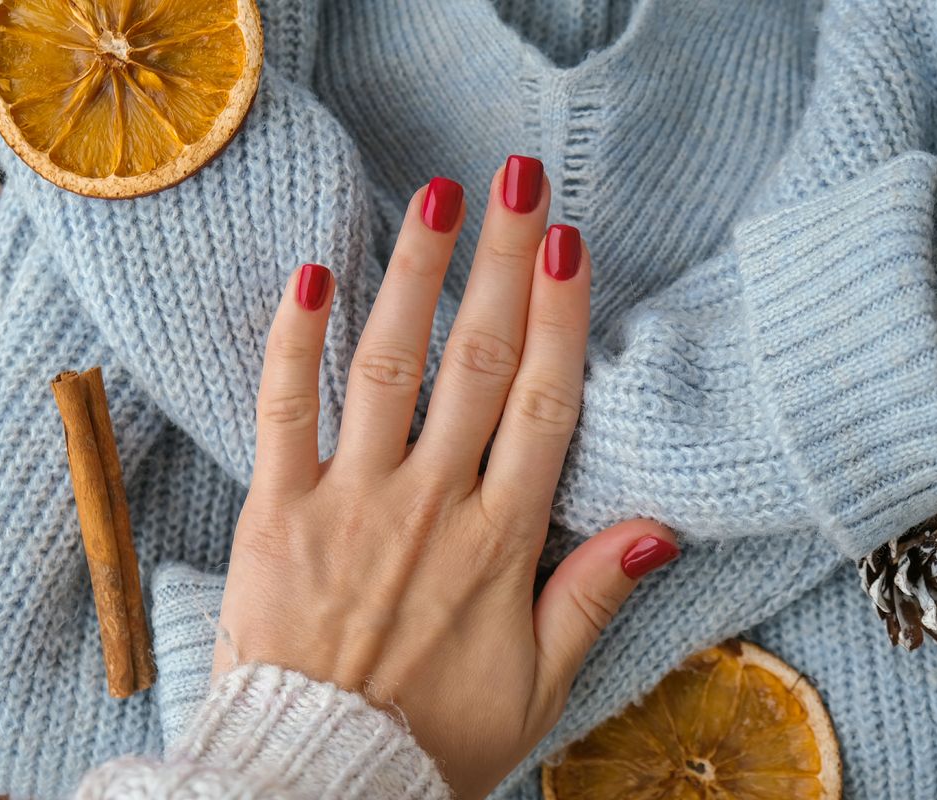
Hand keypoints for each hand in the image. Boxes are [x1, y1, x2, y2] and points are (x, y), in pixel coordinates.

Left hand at [215, 159, 678, 798]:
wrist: (319, 781)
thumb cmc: (434, 739)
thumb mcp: (539, 688)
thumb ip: (591, 598)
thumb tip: (658, 529)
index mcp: (500, 544)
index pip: (545, 406)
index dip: (561, 319)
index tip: (569, 244)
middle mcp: (432, 505)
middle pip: (479, 363)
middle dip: (503, 264)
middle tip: (518, 182)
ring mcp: (352, 502)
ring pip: (390, 368)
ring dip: (414, 278)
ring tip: (435, 201)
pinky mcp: (279, 513)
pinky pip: (284, 412)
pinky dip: (296, 341)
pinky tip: (314, 275)